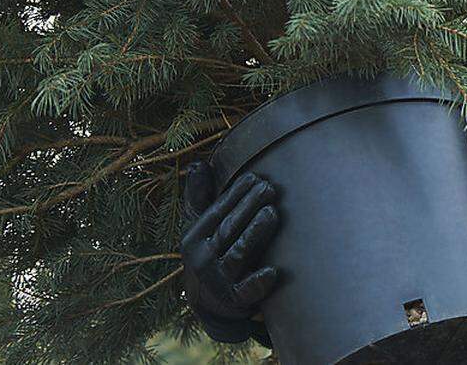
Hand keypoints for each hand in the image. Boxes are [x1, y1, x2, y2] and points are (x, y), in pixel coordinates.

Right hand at [180, 161, 279, 342]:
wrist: (210, 304)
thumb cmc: (211, 254)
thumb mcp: (200, 228)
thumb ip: (200, 197)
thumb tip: (198, 163)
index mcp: (194, 238)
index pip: (216, 212)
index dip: (235, 194)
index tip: (255, 176)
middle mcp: (202, 259)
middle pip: (228, 229)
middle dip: (249, 207)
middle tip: (270, 188)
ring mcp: (218, 281)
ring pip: (238, 254)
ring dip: (255, 233)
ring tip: (272, 212)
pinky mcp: (235, 301)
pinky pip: (246, 291)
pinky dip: (258, 283)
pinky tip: (272, 272)